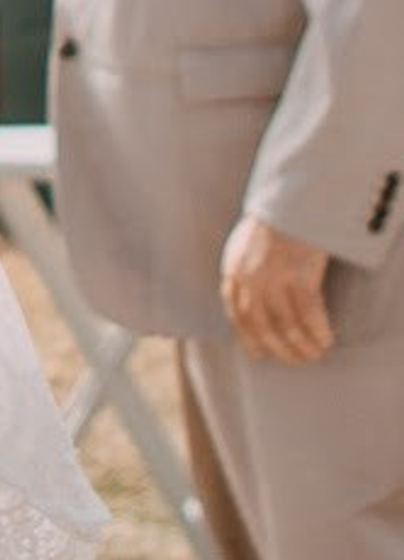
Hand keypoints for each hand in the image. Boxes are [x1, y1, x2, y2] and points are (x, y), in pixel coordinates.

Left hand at [219, 214, 335, 365]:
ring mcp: (274, 279)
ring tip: (315, 353)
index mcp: (232, 272)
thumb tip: (247, 305)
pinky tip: (326, 339)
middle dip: (281, 349)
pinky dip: (318, 331)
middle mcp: (250, 280)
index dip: (250, 339)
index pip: (237, 316)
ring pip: (287, 325)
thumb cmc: (270, 223)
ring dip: (302, 345)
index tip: (262, 355)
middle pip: (263, 326)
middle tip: (297, 360)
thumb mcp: (242, 247)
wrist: (291, 200)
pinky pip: (309, 314)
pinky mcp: (300, 276)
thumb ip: (242, 275)